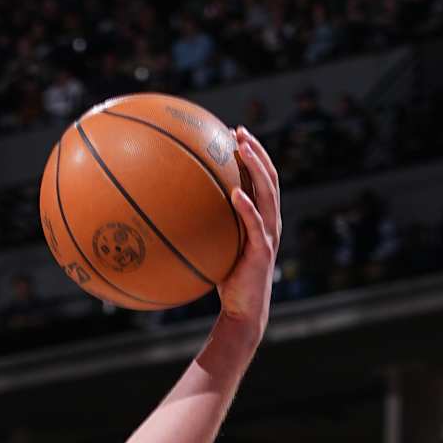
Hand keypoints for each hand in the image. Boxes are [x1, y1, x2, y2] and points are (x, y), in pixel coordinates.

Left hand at [218, 128, 279, 338]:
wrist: (242, 311)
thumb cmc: (226, 280)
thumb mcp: (215, 246)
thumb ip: (206, 226)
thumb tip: (173, 210)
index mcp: (261, 216)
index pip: (261, 177)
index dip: (252, 152)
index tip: (233, 132)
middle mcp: (269, 220)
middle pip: (269, 176)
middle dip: (256, 150)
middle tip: (238, 131)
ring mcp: (269, 234)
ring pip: (268, 193)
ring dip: (257, 167)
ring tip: (243, 149)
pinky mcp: (263, 251)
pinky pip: (256, 225)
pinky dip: (247, 208)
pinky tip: (235, 193)